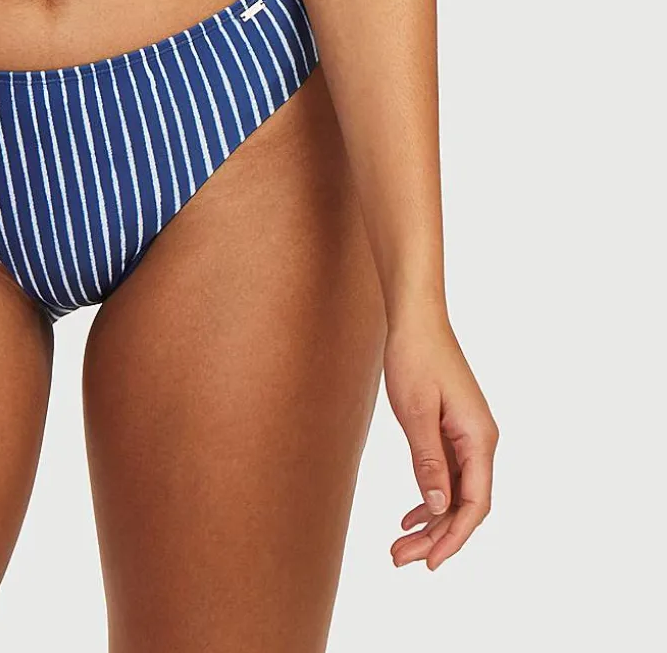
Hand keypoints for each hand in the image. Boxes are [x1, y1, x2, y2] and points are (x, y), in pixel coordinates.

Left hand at [383, 307, 498, 569]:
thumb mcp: (416, 411)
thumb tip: (438, 507)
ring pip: (455, 494)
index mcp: (480, 438)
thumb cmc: (415, 356)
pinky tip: (410, 516)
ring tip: (399, 546)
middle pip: (466, 505)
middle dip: (436, 537)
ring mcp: (468, 436)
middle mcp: (481, 441)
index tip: (430, 563)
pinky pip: (448, 476)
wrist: (416, 318)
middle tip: (399, 558)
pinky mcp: (453, 430)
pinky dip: (429, 498)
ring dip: (431, 522)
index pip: (475, 504)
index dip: (454, 538)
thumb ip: (428, 460)